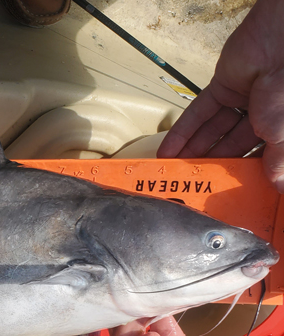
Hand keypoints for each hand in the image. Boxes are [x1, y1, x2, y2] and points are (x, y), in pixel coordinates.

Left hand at [157, 0, 283, 192]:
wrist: (281, 43)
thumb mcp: (282, 134)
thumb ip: (278, 160)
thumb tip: (280, 187)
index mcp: (282, 128)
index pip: (261, 156)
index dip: (244, 172)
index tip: (226, 190)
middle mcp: (265, 115)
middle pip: (232, 145)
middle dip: (212, 164)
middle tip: (192, 183)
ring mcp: (242, 99)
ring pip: (212, 131)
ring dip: (193, 151)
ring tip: (175, 172)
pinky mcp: (222, 86)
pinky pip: (199, 113)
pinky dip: (182, 132)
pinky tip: (167, 152)